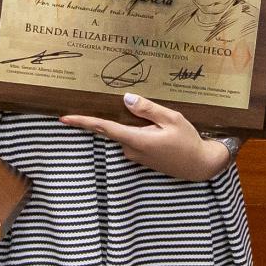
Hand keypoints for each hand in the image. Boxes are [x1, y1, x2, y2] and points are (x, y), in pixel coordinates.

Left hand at [60, 93, 233, 180]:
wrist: (200, 166)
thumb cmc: (188, 141)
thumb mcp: (172, 119)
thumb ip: (148, 109)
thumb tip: (126, 99)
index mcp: (137, 140)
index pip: (104, 128)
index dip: (83, 122)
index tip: (65, 118)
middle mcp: (131, 150)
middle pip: (114, 128)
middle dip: (116, 116)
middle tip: (117, 103)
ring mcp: (136, 155)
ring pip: (125, 133)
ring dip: (133, 123)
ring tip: (154, 119)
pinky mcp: (141, 157)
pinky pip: (132, 139)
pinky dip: (137, 130)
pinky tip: (154, 126)